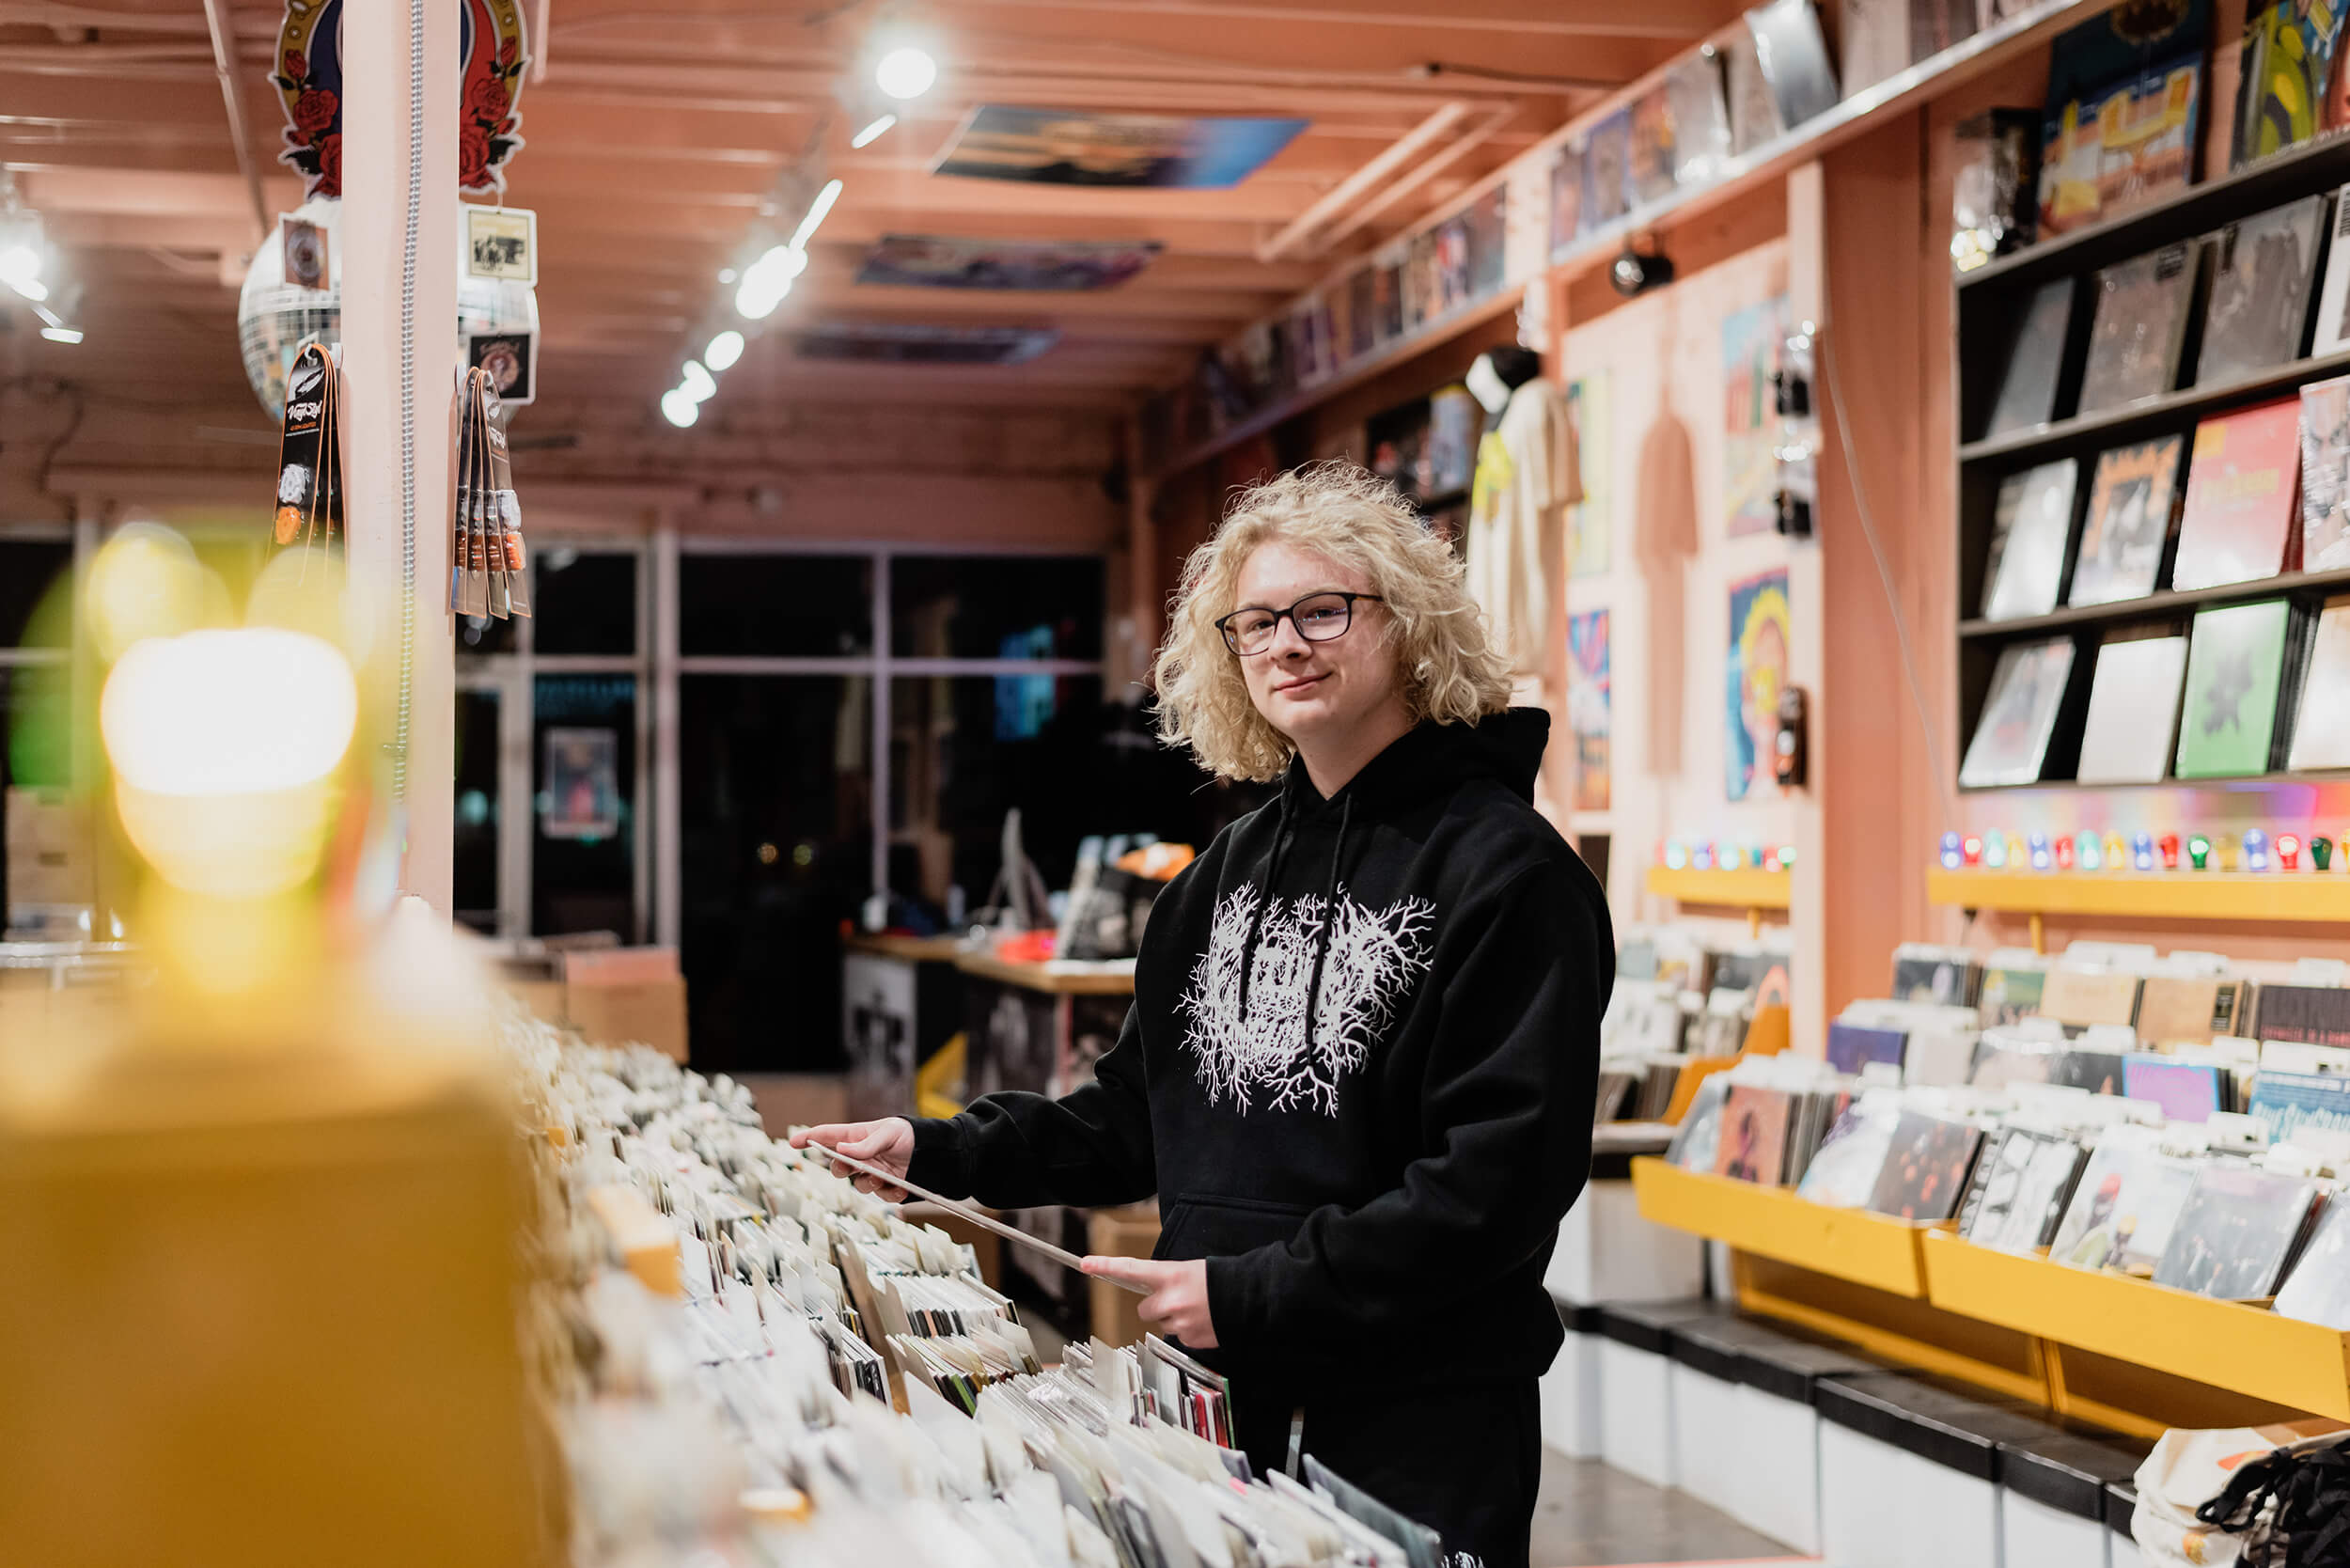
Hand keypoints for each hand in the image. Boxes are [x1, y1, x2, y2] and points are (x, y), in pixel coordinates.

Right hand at [790, 1118, 914, 1199]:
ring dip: (868, 1183)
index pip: (827, 1136)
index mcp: (856, 1137)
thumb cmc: (906, 1134)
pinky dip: (890, 1193)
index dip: (809, 1138)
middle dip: (840, 1169)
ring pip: (859, 1185)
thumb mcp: (888, 1133)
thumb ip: (865, 1144)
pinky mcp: (886, 1186)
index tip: (793, 1142)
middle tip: (850, 1166)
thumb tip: (842, 1150)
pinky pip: (881, 1196)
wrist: (929, 1150)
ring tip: (882, 1176)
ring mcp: (872, 1172)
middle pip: (838, 1167)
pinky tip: (900, 1187)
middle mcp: (860, 1156)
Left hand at [1081, 1256, 1216, 1348]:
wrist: (1247, 1299)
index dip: (1105, 1266)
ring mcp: (1178, 1322)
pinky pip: (1178, 1336)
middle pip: (1144, 1309)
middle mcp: (1169, 1300)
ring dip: (1174, 1318)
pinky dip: (1188, 1330)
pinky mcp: (1188, 1339)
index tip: (1086, 1263)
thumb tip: (1156, 1292)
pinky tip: (1203, 1321)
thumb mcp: (1189, 1271)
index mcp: (1169, 1275)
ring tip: (1196, 1309)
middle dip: (1157, 1306)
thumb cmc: (1219, 1281)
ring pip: (1162, 1324)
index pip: (1130, 1269)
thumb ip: (1167, 1281)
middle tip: (1178, 1299)